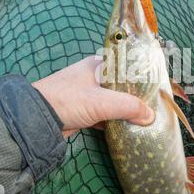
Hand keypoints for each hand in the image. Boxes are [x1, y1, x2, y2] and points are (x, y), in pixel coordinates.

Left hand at [32, 56, 154, 137]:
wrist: (36, 120)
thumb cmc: (68, 100)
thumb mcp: (102, 102)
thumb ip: (128, 107)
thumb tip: (151, 116)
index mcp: (98, 66)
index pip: (126, 67)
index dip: (142, 77)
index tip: (157, 89)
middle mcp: (93, 77)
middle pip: (121, 86)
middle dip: (135, 97)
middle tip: (153, 107)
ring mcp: (87, 95)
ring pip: (113, 101)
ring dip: (125, 110)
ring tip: (144, 118)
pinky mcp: (83, 111)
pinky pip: (104, 114)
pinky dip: (114, 120)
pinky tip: (126, 128)